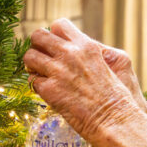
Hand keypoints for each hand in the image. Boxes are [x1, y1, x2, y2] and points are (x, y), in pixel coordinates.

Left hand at [23, 19, 146, 146]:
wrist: (115, 120)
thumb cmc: (117, 96)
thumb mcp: (113, 64)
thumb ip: (92, 52)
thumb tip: (76, 49)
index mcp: (86, 46)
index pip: (60, 25)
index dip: (55, 35)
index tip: (57, 46)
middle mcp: (70, 54)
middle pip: (39, 36)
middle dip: (38, 46)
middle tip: (44, 59)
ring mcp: (58, 71)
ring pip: (29, 56)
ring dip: (33, 66)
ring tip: (42, 75)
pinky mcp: (49, 90)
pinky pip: (32, 81)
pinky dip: (37, 86)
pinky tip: (47, 92)